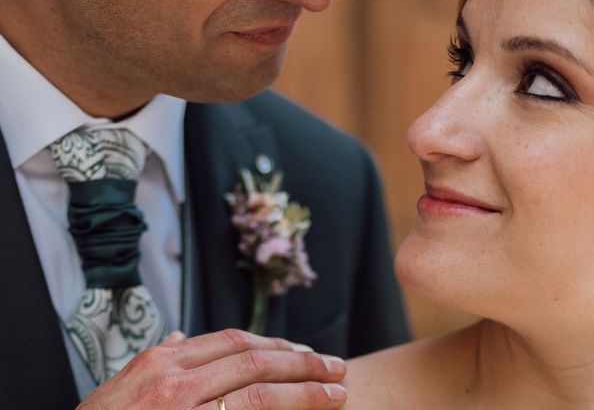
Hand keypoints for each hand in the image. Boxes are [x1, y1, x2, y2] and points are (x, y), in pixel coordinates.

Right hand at [76, 328, 346, 409]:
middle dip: (301, 361)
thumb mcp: (120, 389)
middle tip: (335, 365)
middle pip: (254, 360)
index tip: (301, 350)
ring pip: (258, 391)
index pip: (232, 342)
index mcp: (159, 363)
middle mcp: (173, 381)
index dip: (274, 344)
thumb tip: (180, 337)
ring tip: (337, 391)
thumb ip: (156, 360)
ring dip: (304, 390)